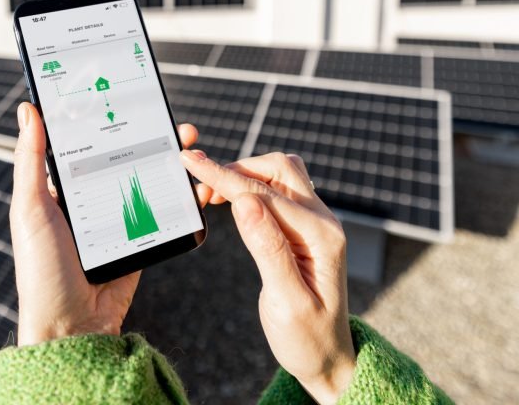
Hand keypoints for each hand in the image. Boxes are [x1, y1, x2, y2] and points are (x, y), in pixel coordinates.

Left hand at [11, 102, 201, 344]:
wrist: (73, 329)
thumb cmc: (41, 270)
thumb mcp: (30, 209)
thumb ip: (30, 160)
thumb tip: (27, 109)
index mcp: (60, 188)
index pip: (85, 143)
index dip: (107, 119)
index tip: (128, 95)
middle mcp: (89, 199)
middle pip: (124, 157)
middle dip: (150, 135)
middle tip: (172, 119)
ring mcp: (116, 219)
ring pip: (147, 180)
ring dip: (170, 161)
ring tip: (189, 144)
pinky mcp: (139, 240)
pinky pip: (162, 212)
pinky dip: (181, 196)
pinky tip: (196, 183)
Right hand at [179, 150, 355, 404]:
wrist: (328, 357)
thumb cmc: (308, 337)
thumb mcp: (286, 302)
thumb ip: (268, 249)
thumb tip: (244, 203)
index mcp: (321, 236)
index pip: (263, 194)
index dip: (223, 176)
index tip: (190, 160)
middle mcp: (323, 220)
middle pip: (278, 169)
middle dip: (235, 169)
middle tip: (199, 188)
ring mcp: (316, 222)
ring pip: (279, 174)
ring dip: (244, 175)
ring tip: (211, 195)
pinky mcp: (305, 227)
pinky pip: (278, 191)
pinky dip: (251, 187)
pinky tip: (230, 202)